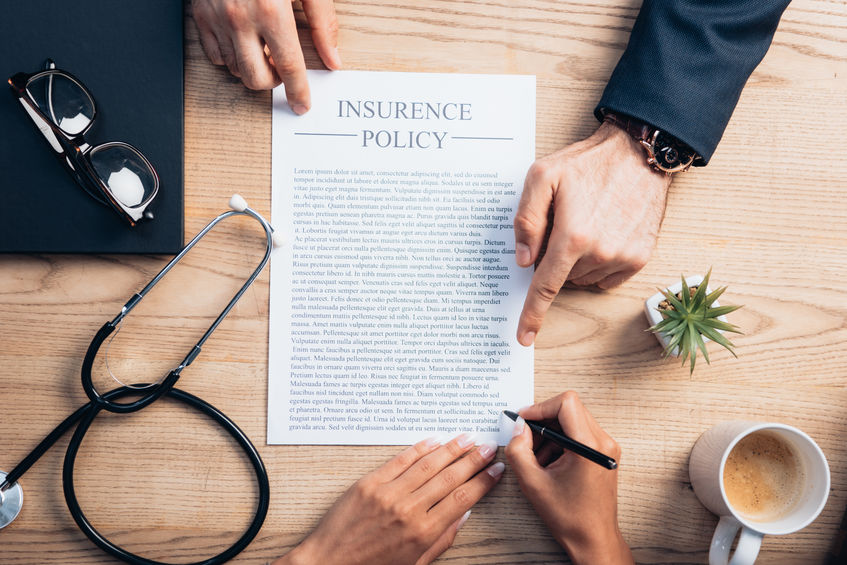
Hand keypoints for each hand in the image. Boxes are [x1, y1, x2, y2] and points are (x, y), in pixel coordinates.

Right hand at [193, 0, 340, 110]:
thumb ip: (322, 22)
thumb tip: (333, 58)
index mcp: (271, 11)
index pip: (289, 66)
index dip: (298, 91)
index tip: (302, 105)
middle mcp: (240, 18)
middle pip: (257, 78)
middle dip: (274, 81)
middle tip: (283, 67)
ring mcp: (215, 18)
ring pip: (235, 69)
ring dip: (253, 67)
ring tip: (264, 48)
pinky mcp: (199, 14)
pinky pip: (214, 55)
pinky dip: (231, 56)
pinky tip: (243, 41)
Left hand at [274, 434, 504, 564]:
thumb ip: (441, 540)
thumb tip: (463, 515)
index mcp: (423, 532)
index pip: (463, 498)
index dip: (483, 481)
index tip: (496, 470)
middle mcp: (409, 510)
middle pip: (450, 477)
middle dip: (473, 460)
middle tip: (488, 447)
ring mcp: (388, 494)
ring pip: (428, 465)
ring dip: (451, 449)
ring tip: (467, 438)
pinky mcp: (369, 483)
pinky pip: (399, 461)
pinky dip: (418, 449)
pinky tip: (433, 441)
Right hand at [505, 392, 632, 564]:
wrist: (593, 538)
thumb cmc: (569, 516)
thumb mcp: (533, 482)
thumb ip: (519, 449)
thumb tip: (518, 427)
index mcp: (589, 446)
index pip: (566, 403)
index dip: (540, 407)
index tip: (523, 420)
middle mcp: (603, 442)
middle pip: (569, 409)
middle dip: (543, 421)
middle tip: (526, 439)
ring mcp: (607, 447)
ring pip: (572, 420)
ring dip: (550, 432)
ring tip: (538, 457)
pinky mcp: (604, 453)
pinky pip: (579, 433)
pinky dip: (560, 441)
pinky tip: (550, 462)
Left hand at [513, 121, 671, 344]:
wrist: (638, 153)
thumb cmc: (587, 162)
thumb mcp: (542, 176)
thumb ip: (526, 219)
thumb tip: (524, 260)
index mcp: (573, 236)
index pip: (546, 286)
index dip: (532, 314)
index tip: (523, 338)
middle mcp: (600, 253)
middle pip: (562, 277)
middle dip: (554, 257)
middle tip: (562, 223)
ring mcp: (624, 257)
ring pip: (583, 277)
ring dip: (576, 260)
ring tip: (585, 221)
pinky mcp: (640, 257)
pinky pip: (606, 277)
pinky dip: (597, 263)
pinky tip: (602, 233)